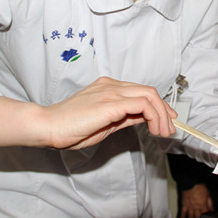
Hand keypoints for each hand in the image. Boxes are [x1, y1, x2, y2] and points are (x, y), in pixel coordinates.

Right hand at [0, 76, 177, 149]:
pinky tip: (154, 129)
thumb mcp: (103, 123)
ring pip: (149, 95)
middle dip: (165, 110)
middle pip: (149, 91)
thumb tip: (142, 119)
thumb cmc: (68, 128)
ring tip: (163, 132)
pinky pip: (142, 104)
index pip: (140, 92)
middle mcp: (111, 85)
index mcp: (107, 88)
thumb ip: (123, 118)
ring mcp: (111, 92)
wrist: (47, 126)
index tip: (166, 121)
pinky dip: (154, 116)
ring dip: (162, 115)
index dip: (158, 106)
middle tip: (169, 128)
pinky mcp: (111, 103)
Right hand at [180, 183, 213, 217]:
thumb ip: (210, 203)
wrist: (190, 182)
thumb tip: (212, 210)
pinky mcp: (184, 204)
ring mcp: (189, 207)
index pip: (205, 216)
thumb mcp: (208, 194)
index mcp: (202, 205)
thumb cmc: (199, 187)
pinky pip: (183, 212)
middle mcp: (196, 207)